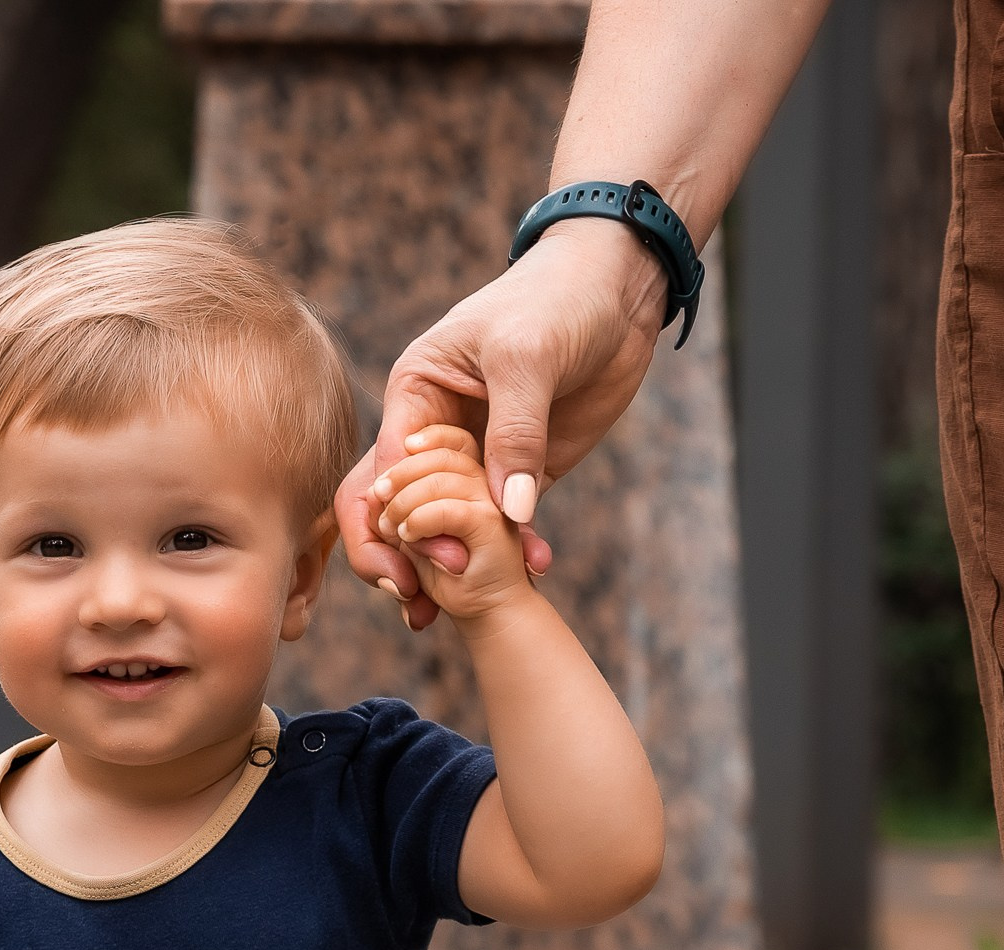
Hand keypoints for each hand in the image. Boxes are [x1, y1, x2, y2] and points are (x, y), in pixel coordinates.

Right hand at [335, 219, 662, 626]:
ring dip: (455, 567)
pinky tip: (535, 569)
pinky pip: (506, 520)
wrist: (619, 286)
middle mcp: (435, 430)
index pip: (384, 471)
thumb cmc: (557, 300)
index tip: (427, 560)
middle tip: (422, 604)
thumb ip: (515, 434)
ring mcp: (478, 454)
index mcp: (415, 394)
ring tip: (462, 608)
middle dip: (405, 557)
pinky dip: (515, 549)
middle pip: (398, 507)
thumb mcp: (527, 359)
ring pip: (448, 522)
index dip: (396, 521)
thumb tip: (507, 510)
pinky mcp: (522, 470)